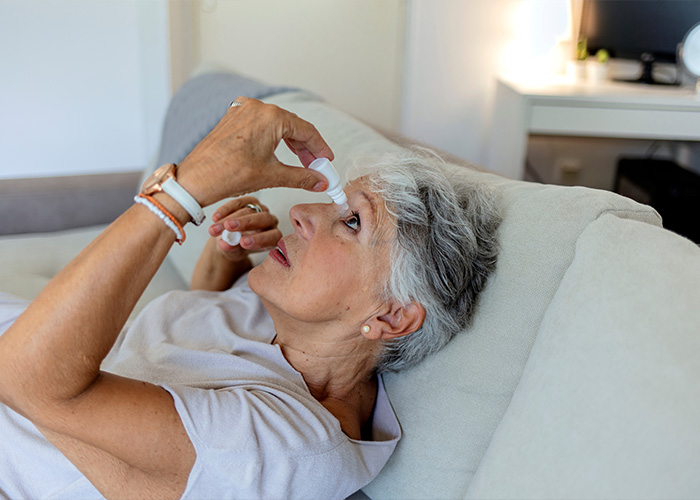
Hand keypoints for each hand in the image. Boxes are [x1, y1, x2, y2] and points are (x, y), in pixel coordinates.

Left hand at [176, 97, 334, 207]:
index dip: (321, 148)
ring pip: (278, 125)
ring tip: (301, 163)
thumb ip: (302, 177)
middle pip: (293, 125)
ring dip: (291, 143)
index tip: (328, 162)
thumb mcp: (272, 176)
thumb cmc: (229, 174)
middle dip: (307, 148)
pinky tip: (279, 153)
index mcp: (271, 116)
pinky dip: (274, 138)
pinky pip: (262, 125)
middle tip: (316, 167)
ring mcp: (243, 110)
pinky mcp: (233, 118)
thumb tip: (321, 181)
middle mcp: (257, 108)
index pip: (307, 130)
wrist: (196, 179)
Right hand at [208, 196, 280, 262]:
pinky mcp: (248, 201)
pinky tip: (215, 218)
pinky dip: (225, 210)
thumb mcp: (235, 252)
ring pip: (248, 211)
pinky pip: (238, 203)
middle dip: (244, 223)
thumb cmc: (238, 248)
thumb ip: (232, 248)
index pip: (273, 237)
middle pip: (262, 219)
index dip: (260, 239)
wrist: (231, 240)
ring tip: (215, 228)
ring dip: (229, 218)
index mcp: (273, 237)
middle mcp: (270, 222)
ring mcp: (260, 209)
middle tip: (229, 227)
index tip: (243, 243)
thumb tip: (225, 244)